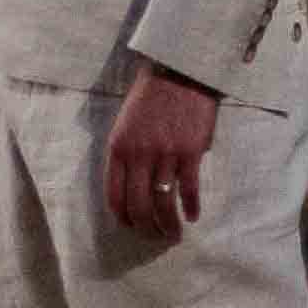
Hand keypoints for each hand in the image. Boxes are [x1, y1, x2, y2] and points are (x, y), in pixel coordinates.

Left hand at [103, 61, 220, 246]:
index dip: (123, 218)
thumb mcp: (125, 124)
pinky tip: (192, 216)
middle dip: (146, 229)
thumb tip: (135, 188)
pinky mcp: (190, 151)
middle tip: (155, 238)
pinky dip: (191, 207)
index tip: (132, 228)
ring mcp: (165, 153)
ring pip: (164, 203)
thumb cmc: (150, 97)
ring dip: (169, 225)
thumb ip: (126, 155)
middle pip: (139, 206)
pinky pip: (189, 189)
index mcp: (119, 148)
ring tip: (174, 235)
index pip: (114, 196)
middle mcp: (139, 154)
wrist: (179, 70)